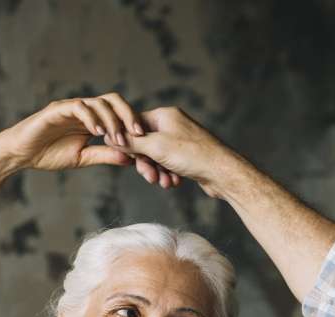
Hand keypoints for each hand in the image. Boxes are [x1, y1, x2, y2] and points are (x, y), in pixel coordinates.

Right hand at [0, 95, 177, 186]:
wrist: (21, 154)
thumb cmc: (49, 155)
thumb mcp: (83, 158)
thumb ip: (105, 155)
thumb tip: (130, 159)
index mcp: (92, 120)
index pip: (118, 114)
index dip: (133, 124)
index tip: (146, 141)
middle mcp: (84, 110)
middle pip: (114, 101)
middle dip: (129, 116)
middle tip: (139, 134)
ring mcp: (71, 107)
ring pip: (99, 102)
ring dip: (112, 120)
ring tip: (119, 138)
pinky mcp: (57, 109)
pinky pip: (78, 107)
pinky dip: (91, 117)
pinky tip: (98, 132)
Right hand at [125, 106, 240, 196]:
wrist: (224, 173)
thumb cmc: (193, 155)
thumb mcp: (156, 147)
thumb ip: (132, 143)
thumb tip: (111, 138)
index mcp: (165, 115)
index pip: (135, 125)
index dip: (128, 143)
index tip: (125, 158)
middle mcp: (173, 125)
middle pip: (145, 143)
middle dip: (146, 163)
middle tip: (149, 177)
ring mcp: (181, 140)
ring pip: (157, 157)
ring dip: (157, 171)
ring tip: (164, 183)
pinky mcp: (187, 155)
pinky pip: (169, 164)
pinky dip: (168, 174)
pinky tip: (174, 183)